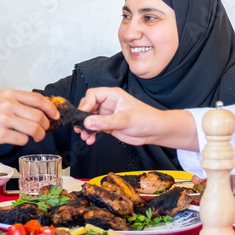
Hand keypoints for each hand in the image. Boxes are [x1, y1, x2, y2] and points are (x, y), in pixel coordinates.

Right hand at [0, 89, 58, 148]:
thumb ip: (14, 102)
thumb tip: (36, 109)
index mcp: (8, 94)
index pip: (38, 99)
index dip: (50, 108)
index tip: (55, 115)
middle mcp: (8, 104)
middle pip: (39, 115)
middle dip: (45, 125)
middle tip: (43, 130)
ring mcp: (4, 119)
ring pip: (34, 128)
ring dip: (38, 135)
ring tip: (34, 137)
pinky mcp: (0, 134)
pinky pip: (22, 139)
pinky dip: (23, 141)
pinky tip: (16, 140)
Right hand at [75, 87, 199, 150]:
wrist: (155, 132)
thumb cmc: (146, 119)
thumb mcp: (125, 120)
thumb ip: (105, 121)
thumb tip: (87, 121)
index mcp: (113, 95)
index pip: (92, 95)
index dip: (86, 104)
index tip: (83, 116)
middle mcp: (108, 103)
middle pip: (88, 106)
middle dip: (83, 117)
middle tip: (80, 127)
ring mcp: (107, 114)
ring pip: (89, 118)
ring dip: (85, 127)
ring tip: (85, 136)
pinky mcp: (108, 125)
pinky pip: (94, 127)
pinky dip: (91, 133)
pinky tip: (90, 139)